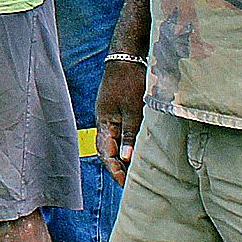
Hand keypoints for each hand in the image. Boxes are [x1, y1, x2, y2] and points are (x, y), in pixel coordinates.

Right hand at [96, 57, 145, 177]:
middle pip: (109, 150)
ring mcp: (111, 115)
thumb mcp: (133, 111)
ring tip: (136, 171)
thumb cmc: (129, 82)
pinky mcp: (120, 110)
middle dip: (118, 167)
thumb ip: (129, 135)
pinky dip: (128, 144)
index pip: (106, 153)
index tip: (125, 184)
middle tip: (131, 183)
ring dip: (124, 157)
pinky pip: (122, 133)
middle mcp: (105, 121)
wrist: (128, 57)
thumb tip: (126, 159)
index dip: (115, 170)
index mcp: (104, 122)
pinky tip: (138, 150)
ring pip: (116, 142)